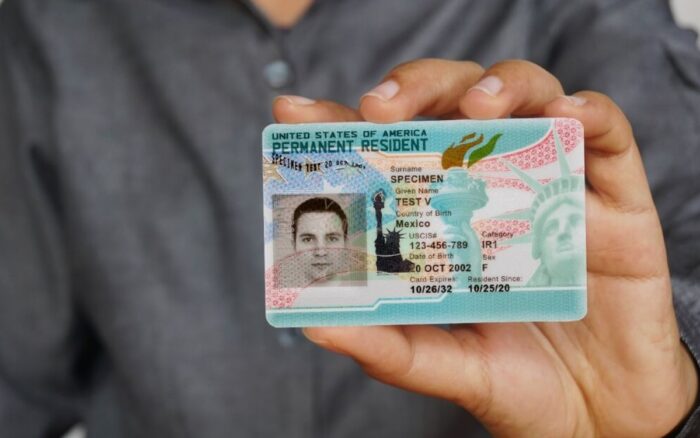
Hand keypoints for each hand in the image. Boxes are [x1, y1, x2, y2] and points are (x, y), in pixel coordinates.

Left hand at [272, 59, 697, 436]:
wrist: (601, 418)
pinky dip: (590, 113)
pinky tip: (566, 117)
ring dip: (500, 87)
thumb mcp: (443, 365)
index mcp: (442, 216)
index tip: (295, 113)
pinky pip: (609, 135)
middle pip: (453, 103)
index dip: (342, 121)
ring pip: (528, 96)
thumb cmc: (518, 383)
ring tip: (479, 109)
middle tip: (383, 109)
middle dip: (416, 89)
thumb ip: (388, 346)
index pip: (388, 148)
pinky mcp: (615, 200)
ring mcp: (552, 185)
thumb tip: (315, 326)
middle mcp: (493, 187)